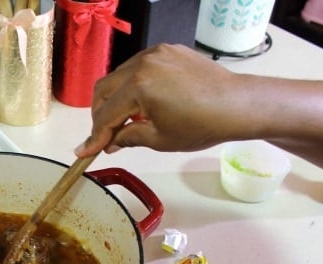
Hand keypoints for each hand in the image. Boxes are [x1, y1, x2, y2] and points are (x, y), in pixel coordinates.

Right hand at [75, 44, 244, 156]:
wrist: (238, 105)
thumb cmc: (202, 125)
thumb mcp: (159, 139)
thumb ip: (128, 137)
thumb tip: (110, 142)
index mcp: (139, 86)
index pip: (106, 114)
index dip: (94, 136)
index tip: (84, 152)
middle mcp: (143, 63)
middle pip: (104, 89)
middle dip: (100, 114)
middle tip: (103, 136)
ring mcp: (156, 54)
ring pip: (119, 76)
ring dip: (115, 98)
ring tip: (125, 121)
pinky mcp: (168, 51)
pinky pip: (139, 67)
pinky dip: (133, 85)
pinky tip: (142, 103)